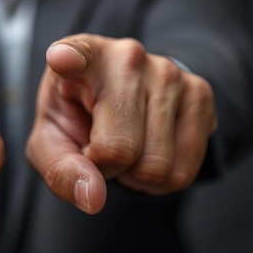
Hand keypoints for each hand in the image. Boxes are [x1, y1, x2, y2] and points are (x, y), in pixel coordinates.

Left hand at [26, 34, 216, 213]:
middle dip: (106, 167)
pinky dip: (160, 181)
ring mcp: (170, 72)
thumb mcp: (51, 143)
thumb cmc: (77, 117)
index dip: (69, 58)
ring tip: (125, 147)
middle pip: (120, 148)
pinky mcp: (201, 94)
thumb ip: (60, 170)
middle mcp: (128, 56)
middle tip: (99, 147)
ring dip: (135, 175)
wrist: (121, 103)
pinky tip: (148, 151)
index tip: (62, 58)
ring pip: (157, 166)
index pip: (77, 55)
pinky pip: (183, 173)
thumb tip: (94, 197)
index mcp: (82, 57)